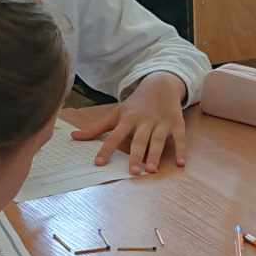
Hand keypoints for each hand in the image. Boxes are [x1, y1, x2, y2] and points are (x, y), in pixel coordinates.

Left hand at [66, 72, 186, 174]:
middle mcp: (144, 120)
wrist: (160, 84)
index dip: (106, 149)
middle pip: (139, 139)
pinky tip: (181, 163)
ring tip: (152, 170)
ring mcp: (161, 122)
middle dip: (136, 155)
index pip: (114, 135)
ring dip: (155, 154)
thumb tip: (73, 137)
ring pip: (158, 140)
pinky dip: (181, 150)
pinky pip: (179, 137)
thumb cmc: (135, 104)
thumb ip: (96, 128)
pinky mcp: (176, 122)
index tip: (99, 163)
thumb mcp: (115, 113)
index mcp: (128, 118)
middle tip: (133, 171)